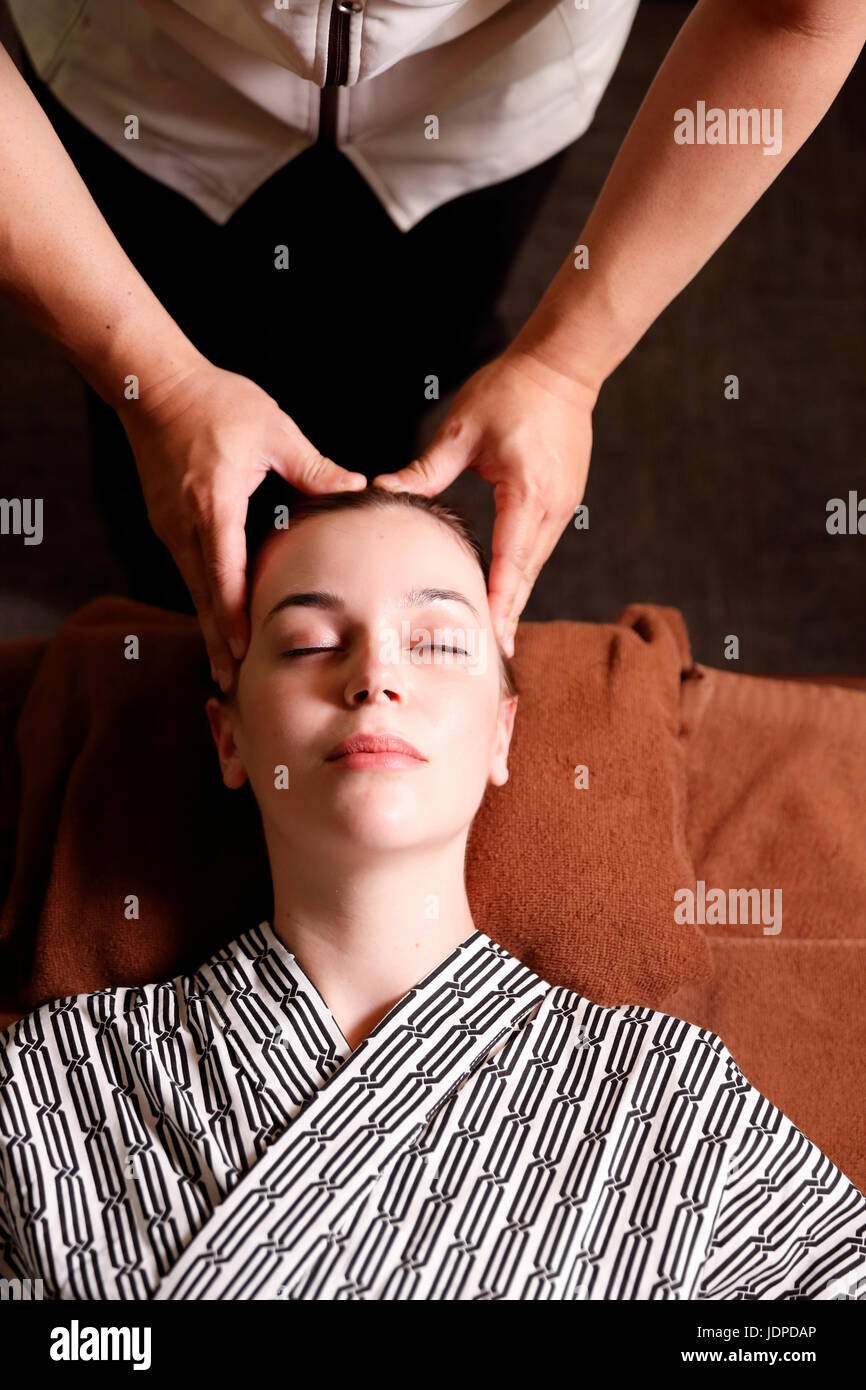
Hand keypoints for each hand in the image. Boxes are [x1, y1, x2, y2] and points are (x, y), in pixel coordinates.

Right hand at [117, 357, 366, 686]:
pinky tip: (219, 618)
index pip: (223, 574)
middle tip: (231, 683)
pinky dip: (205, 599)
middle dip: (218, 642)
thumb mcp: (274, 429)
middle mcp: (184, 525)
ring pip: (194, 588)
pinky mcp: (166, 522)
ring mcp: (170, 526)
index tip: (243, 653)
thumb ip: (314, 467)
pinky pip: (190, 569)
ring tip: (225, 664)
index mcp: (213, 506)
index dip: (234, 618)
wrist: (154, 382)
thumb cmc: (214, 401)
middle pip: (203, 597)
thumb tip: (356, 487)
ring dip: (210, 626)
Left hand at [371, 347, 597, 655]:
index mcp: (527, 493)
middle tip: (494, 658)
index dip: (499, 602)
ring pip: (533, 564)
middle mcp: (550, 507)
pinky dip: (521, 574)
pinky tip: (506, 593)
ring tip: (497, 636)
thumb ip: (426, 468)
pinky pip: (537, 546)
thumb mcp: (463, 426)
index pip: (510, 561)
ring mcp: (561, 505)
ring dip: (516, 598)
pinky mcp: (561, 499)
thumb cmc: (512, 389)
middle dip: (509, 616)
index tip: (490, 637)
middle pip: (526, 575)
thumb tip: (384, 490)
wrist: (563, 365)